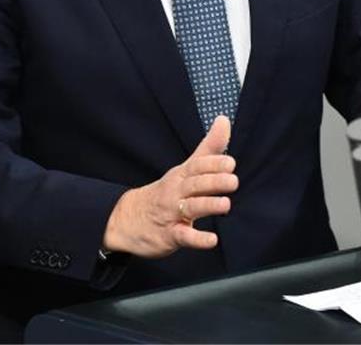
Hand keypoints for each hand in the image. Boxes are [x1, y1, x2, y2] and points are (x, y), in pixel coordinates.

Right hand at [102, 116, 237, 257]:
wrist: (127, 219)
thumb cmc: (166, 192)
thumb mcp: (186, 168)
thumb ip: (208, 147)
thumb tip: (224, 120)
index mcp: (182, 175)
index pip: (197, 166)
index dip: (214, 164)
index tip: (230, 163)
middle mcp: (176, 192)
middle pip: (196, 184)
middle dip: (214, 181)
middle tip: (233, 181)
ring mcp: (172, 213)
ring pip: (191, 208)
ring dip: (208, 205)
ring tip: (225, 204)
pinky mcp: (170, 235)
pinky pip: (184, 236)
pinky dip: (197, 239)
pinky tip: (212, 240)